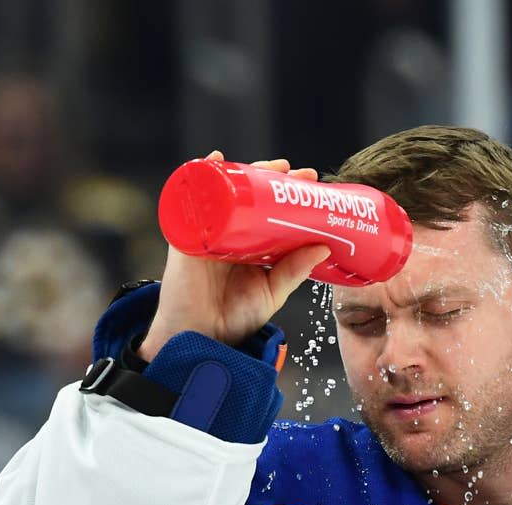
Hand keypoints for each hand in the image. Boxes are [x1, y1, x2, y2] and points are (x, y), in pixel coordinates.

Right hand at [138, 150, 330, 360]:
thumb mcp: (272, 292)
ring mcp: (209, 231)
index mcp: (252, 246)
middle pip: (248, 196)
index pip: (270, 212)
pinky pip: (191, 200)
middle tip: (294, 171)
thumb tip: (324, 247)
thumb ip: (294, 271)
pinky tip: (215, 160)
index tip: (312, 182)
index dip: (288, 195)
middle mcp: (230, 234)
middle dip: (270, 177)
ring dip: (244, 172)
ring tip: (267, 165)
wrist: (200, 337)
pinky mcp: (187, 234)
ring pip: (225, 192)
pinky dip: (201, 177)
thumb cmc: (235, 318)